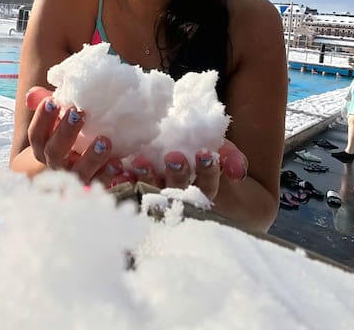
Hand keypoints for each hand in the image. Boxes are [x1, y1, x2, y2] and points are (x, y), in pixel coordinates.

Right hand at [25, 86, 122, 185]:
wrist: (72, 172)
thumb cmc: (66, 137)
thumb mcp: (57, 122)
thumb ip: (49, 106)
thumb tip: (34, 93)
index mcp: (44, 147)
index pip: (37, 135)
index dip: (42, 119)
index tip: (52, 101)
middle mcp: (56, 164)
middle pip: (54, 151)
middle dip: (65, 132)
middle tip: (77, 114)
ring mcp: (74, 176)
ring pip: (78, 172)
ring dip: (91, 157)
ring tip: (104, 141)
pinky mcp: (93, 185)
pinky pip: (101, 182)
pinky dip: (109, 174)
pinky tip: (118, 163)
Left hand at [129, 139, 247, 201]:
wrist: (178, 160)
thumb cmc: (201, 156)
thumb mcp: (221, 152)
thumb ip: (231, 157)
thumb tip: (238, 171)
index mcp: (200, 191)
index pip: (207, 184)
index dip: (207, 170)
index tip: (204, 153)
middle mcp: (176, 200)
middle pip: (177, 192)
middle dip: (176, 175)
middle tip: (173, 157)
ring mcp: (152, 200)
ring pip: (149, 193)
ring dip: (144, 178)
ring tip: (139, 160)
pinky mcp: (129, 196)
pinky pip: (124, 192)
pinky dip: (120, 182)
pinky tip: (116, 171)